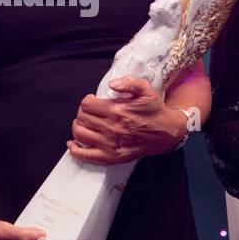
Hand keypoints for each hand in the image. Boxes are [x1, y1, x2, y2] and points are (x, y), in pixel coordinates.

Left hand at [67, 76, 183, 164]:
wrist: (166, 132)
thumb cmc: (154, 110)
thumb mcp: (146, 89)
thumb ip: (129, 82)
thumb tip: (112, 84)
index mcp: (117, 110)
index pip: (87, 104)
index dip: (87, 100)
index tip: (93, 100)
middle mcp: (112, 128)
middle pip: (82, 118)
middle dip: (82, 112)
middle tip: (90, 112)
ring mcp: (110, 144)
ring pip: (80, 134)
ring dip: (78, 126)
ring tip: (84, 123)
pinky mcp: (111, 157)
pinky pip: (86, 155)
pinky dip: (75, 150)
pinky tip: (73, 143)